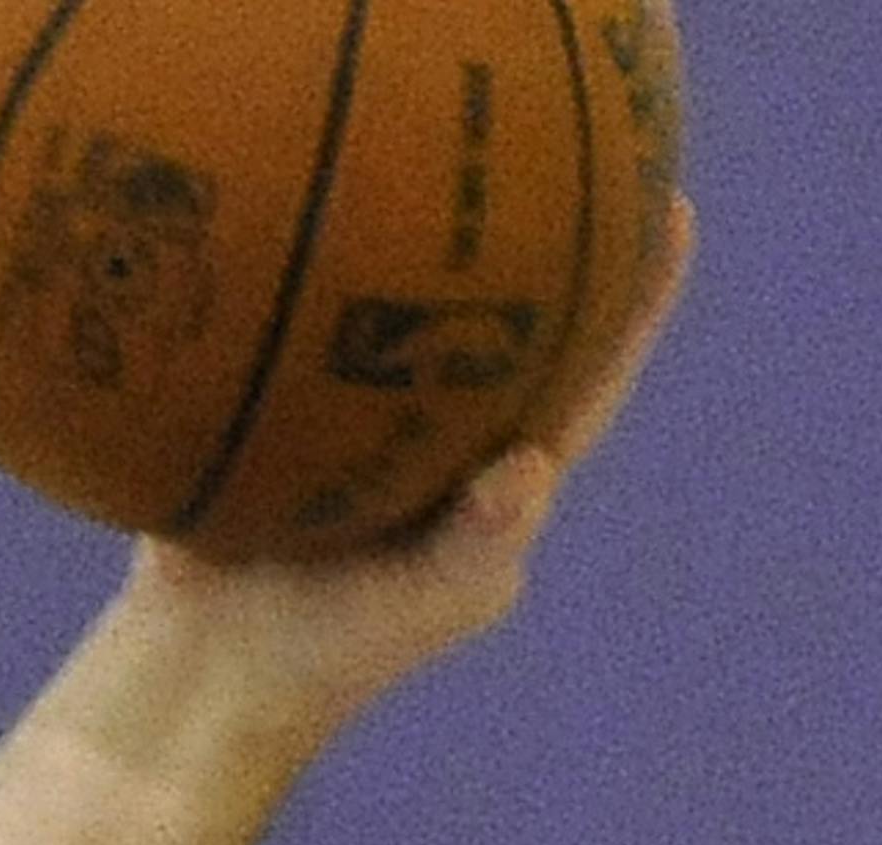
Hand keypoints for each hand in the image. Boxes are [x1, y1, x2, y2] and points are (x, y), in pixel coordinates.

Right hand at [112, 195, 697, 753]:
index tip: (669, 216)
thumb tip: (533, 467)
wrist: (212, 657)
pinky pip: (330, 315)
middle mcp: (450, 432)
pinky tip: (340, 192)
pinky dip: (341, 264)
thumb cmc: (338, 647)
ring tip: (476, 151)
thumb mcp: (422, 602)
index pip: (584, 379)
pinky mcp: (300, 399)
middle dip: (561, 245)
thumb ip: (480, 542)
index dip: (634, 305)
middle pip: (520, 323)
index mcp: (500, 477)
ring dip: (453, 239)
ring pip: (427, 310)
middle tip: (597, 152)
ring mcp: (376, 413)